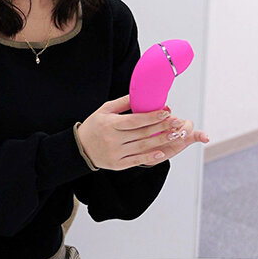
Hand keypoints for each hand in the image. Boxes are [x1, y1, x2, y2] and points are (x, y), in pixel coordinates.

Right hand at [76, 95, 208, 169]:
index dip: (152, 116)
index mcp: (110, 124)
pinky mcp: (118, 164)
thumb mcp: (105, 110)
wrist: (80, 148)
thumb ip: (123, 102)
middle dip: (162, 127)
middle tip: (177, 122)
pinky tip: (162, 152)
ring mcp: (116, 153)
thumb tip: (140, 93)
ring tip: (175, 135)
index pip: (135, 120)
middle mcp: (113, 140)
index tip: (167, 111)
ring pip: (143, 146)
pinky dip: (150, 157)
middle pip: (142, 133)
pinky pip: (137, 160)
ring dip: (161, 140)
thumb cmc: (94, 126)